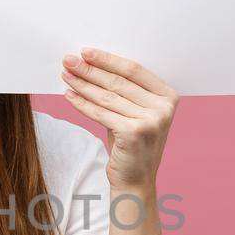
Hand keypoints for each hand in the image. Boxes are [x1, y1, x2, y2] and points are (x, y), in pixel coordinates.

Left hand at [60, 48, 179, 188]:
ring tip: (66, 75)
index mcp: (168, 96)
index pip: (134, 70)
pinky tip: (69, 94)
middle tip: (69, 60)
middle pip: (119, 81)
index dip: (108, 59)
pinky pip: (101, 113)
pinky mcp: (134, 133)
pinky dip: (82, 103)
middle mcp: (164, 107)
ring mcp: (151, 121)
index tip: (86, 52)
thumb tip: (90, 65)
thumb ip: (122, 92)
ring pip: (107, 96)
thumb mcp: (134, 114)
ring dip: (83, 84)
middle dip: (91, 69)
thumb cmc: (131, 145)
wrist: (135, 182)